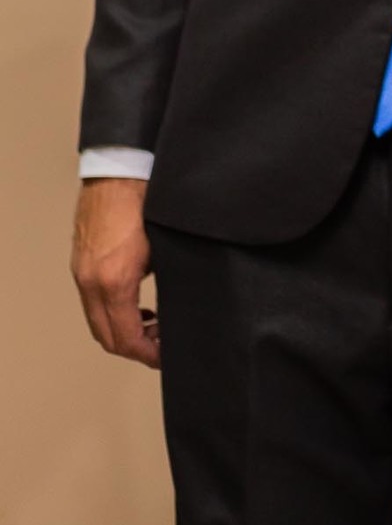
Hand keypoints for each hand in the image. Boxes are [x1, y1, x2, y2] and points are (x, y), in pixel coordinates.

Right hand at [71, 179, 159, 369]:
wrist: (118, 170)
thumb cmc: (148, 201)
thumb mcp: (166, 248)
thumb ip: (167, 281)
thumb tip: (177, 306)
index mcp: (115, 281)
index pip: (126, 338)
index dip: (148, 353)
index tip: (166, 355)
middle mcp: (92, 282)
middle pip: (107, 337)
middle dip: (135, 348)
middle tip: (161, 343)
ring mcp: (82, 273)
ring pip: (97, 322)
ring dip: (122, 331)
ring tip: (151, 323)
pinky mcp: (81, 263)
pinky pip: (92, 303)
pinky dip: (112, 313)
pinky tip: (135, 303)